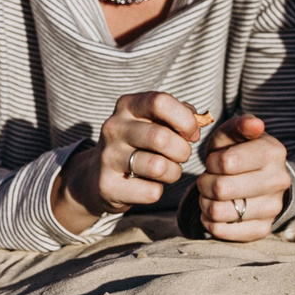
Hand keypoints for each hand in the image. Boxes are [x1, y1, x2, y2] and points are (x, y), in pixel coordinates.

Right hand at [55, 91, 205, 233]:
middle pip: (161, 137)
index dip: (185, 119)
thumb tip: (198, 123)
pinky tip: (148, 185)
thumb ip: (179, 114)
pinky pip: (151, 192)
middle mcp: (113, 128)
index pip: (160, 102)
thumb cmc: (138, 144)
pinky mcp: (107, 186)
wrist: (96, 177)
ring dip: (173, 172)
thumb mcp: (153, 121)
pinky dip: (158, 190)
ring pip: (158, 167)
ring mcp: (108, 157)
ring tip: (167, 171)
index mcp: (127, 106)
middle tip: (181, 156)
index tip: (191, 133)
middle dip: (182, 151)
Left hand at [188, 114, 289, 242]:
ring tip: (209, 195)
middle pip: (220, 189)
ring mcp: (274, 208)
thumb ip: (241, 125)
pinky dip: (210, 222)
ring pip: (219, 212)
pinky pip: (222, 232)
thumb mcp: (235, 134)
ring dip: (205, 203)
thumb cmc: (238, 151)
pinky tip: (214, 210)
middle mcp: (279, 181)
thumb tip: (256, 124)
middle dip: (204, 183)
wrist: (255, 178)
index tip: (214, 161)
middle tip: (207, 179)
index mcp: (274, 152)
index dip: (211, 162)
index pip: (226, 163)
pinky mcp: (263, 229)